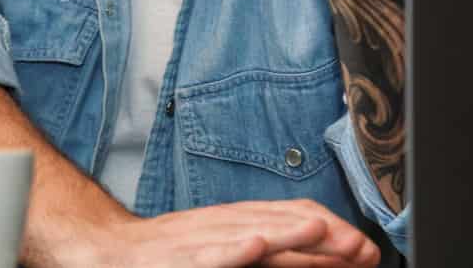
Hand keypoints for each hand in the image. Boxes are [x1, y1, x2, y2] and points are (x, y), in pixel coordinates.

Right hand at [85, 200, 380, 267]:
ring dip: (286, 234)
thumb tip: (318, 253)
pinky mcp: (176, 258)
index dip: (331, 230)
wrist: (107, 251)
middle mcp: (222, 226)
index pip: (291, 215)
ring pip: (249, 234)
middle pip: (279, 224)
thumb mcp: (220, 243)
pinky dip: (231, 249)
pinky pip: (207, 255)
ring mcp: (199, 241)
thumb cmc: (167, 255)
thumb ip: (265, 247)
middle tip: (362, 249)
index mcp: (236, 222)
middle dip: (324, 238)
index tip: (365, 250)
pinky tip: (253, 246)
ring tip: (321, 234)